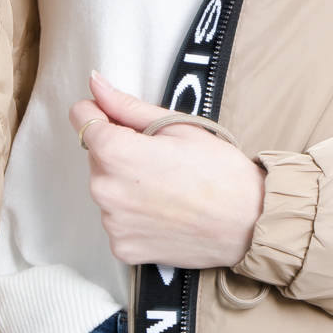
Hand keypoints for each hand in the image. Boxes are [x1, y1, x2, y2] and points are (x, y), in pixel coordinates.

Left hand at [67, 71, 265, 269]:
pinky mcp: (123, 248)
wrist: (249, 223)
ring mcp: (112, 223)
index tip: (122, 120)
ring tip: (167, 189)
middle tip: (162, 161)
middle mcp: (105, 189)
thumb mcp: (177, 127)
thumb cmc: (220, 172)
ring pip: (107, 189)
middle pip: (96, 157)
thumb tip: (96, 84)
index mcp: (115, 152)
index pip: (82, 118)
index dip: (100, 113)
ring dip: (126, 185)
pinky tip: (164, 213)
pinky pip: (118, 221)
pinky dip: (135, 216)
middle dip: (119, 152)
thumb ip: (127, 106)